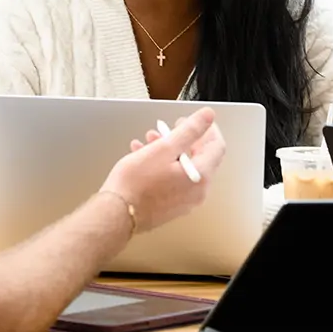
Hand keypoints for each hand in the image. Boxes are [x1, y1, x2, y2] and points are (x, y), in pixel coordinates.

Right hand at [100, 107, 225, 233]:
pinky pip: (173, 180)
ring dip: (169, 150)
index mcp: (200, 177)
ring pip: (183, 168)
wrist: (116, 214)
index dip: (207, 129)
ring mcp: (184, 201)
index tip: (197, 121)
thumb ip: (189, 130)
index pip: (217, 147)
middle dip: (182, 139)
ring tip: (150, 141)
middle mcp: (196, 192)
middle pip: (199, 157)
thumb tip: (207, 117)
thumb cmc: (135, 185)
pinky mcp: (170, 206)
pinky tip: (143, 157)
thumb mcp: (164, 148)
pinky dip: (163, 166)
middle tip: (169, 130)